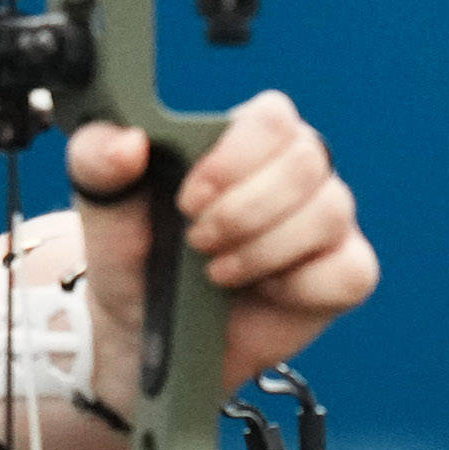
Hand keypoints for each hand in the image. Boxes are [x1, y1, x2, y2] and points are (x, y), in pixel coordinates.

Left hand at [65, 90, 377, 398]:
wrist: (144, 332)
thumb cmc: (134, 253)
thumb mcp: (103, 203)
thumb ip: (98, 157)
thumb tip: (128, 142)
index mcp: (247, 137)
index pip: (272, 117)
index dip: (233, 159)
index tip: (188, 200)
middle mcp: (296, 171)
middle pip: (307, 161)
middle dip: (243, 211)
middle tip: (198, 240)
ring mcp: (326, 221)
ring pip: (329, 212)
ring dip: (263, 250)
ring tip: (218, 272)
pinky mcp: (343, 273)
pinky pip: (350, 271)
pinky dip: (301, 286)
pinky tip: (264, 291)